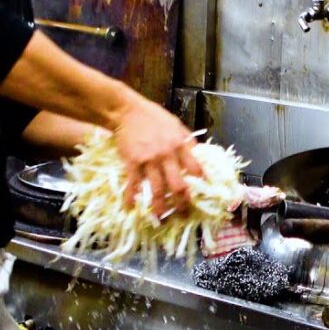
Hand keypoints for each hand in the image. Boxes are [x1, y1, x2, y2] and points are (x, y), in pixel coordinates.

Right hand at [113, 96, 202, 215]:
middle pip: (178, 185)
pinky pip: (133, 184)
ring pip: (158, 189)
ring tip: (161, 218)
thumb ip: (187, 141)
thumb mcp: (176, 124)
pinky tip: (130, 207)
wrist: (127, 111)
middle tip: (183, 214)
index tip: (201, 194)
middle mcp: (167, 155)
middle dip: (182, 203)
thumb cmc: (153, 116)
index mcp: (180, 144)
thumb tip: (198, 155)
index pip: (196, 168)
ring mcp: (149, 160)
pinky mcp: (132, 162)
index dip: (200, 182)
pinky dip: (131, 197)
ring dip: (160, 206)